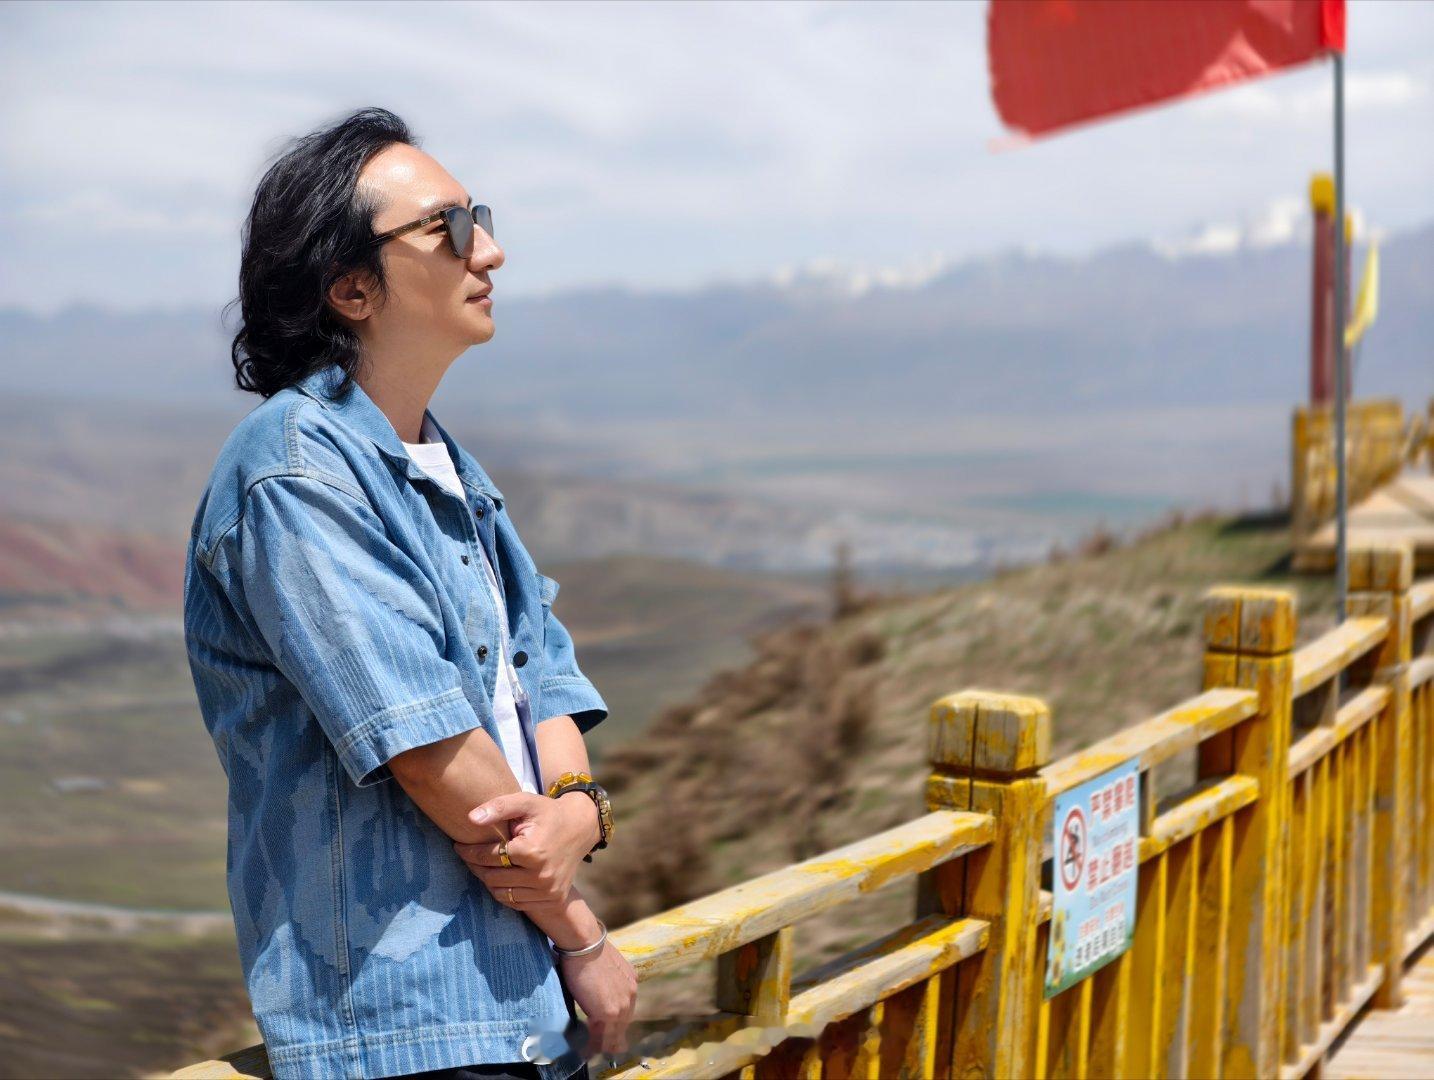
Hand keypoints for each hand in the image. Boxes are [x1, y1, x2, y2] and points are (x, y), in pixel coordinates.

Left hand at [452, 791, 598, 908]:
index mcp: (532, 851)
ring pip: (502, 893)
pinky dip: (504, 893)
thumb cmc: (548, 812)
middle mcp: (541, 875)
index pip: (490, 856)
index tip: (458, 846)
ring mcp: (548, 890)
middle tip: (467, 856)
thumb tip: (470, 818)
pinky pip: (517, 903)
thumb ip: (498, 807)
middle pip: (493, 877)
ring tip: (482, 867)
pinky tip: (500, 878)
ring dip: (488, 881)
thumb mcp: (526, 802)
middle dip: (476, 866)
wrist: (580, 827)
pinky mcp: (553, 899)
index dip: (470, 851)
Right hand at [558, 939, 636, 1058]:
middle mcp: (630, 994)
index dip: (615, 1021)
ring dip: (603, 1043)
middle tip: (603, 1046)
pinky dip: (595, 1044)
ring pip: (614, 1032)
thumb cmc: (586, 949)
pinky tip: (588, 1050)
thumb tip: (594, 988)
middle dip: (612, 1036)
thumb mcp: (603, 967)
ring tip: (593, 1051)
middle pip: (622, 1023)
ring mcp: (621, 1005)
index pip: (624, 1008)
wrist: (584, 943)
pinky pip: (603, 1036)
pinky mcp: (609, 1013)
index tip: (607, 1029)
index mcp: (630, 981)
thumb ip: (605, 981)